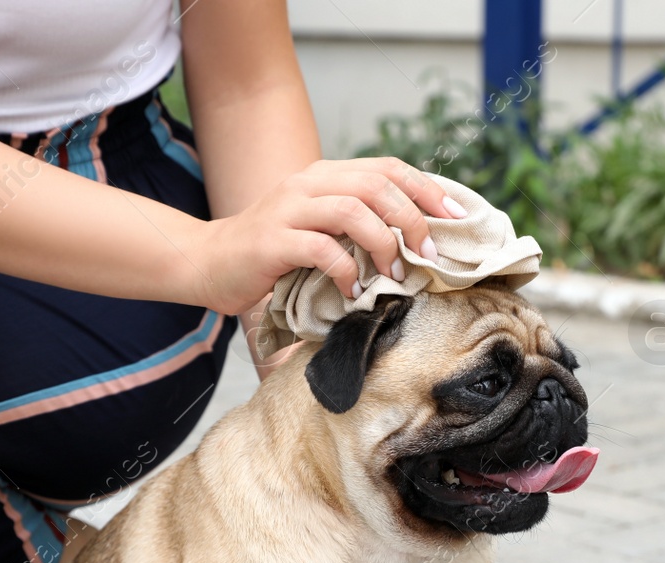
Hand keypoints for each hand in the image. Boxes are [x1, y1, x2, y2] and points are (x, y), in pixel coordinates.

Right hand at [188, 157, 466, 315]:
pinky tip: (354, 293)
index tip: (456, 218)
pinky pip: (322, 249)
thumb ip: (356, 227)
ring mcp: (289, 210)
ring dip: (384, 243)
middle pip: (377, 185)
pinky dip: (347, 271)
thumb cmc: (271, 255)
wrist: (208, 264)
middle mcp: (308, 184)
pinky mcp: (273, 241)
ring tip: (394, 274)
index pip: (388, 168)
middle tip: (429, 255)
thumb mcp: (318, 230)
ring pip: (353, 211)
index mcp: (325, 176)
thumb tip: (416, 245)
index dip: (427, 190)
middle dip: (413, 220)